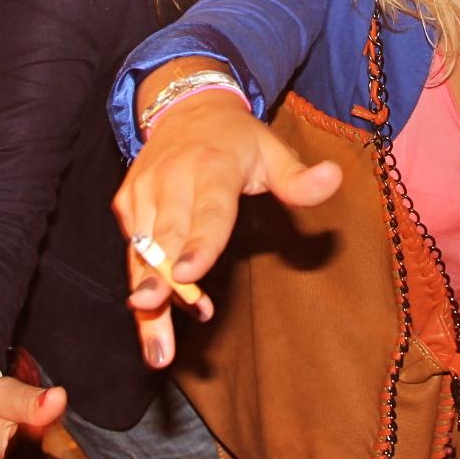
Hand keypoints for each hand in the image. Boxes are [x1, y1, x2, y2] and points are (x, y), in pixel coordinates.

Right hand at [111, 79, 339, 368]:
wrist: (185, 109)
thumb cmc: (237, 141)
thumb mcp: (273, 151)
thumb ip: (298, 178)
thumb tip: (332, 178)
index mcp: (213, 166)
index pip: (208, 210)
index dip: (198, 243)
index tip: (187, 274)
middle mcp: (171, 178)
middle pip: (165, 238)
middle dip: (158, 279)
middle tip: (153, 311)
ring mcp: (143, 192)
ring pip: (140, 254)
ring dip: (148, 298)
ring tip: (156, 348)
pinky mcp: (126, 205)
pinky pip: (131, 252)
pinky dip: (142, 285)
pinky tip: (154, 321)